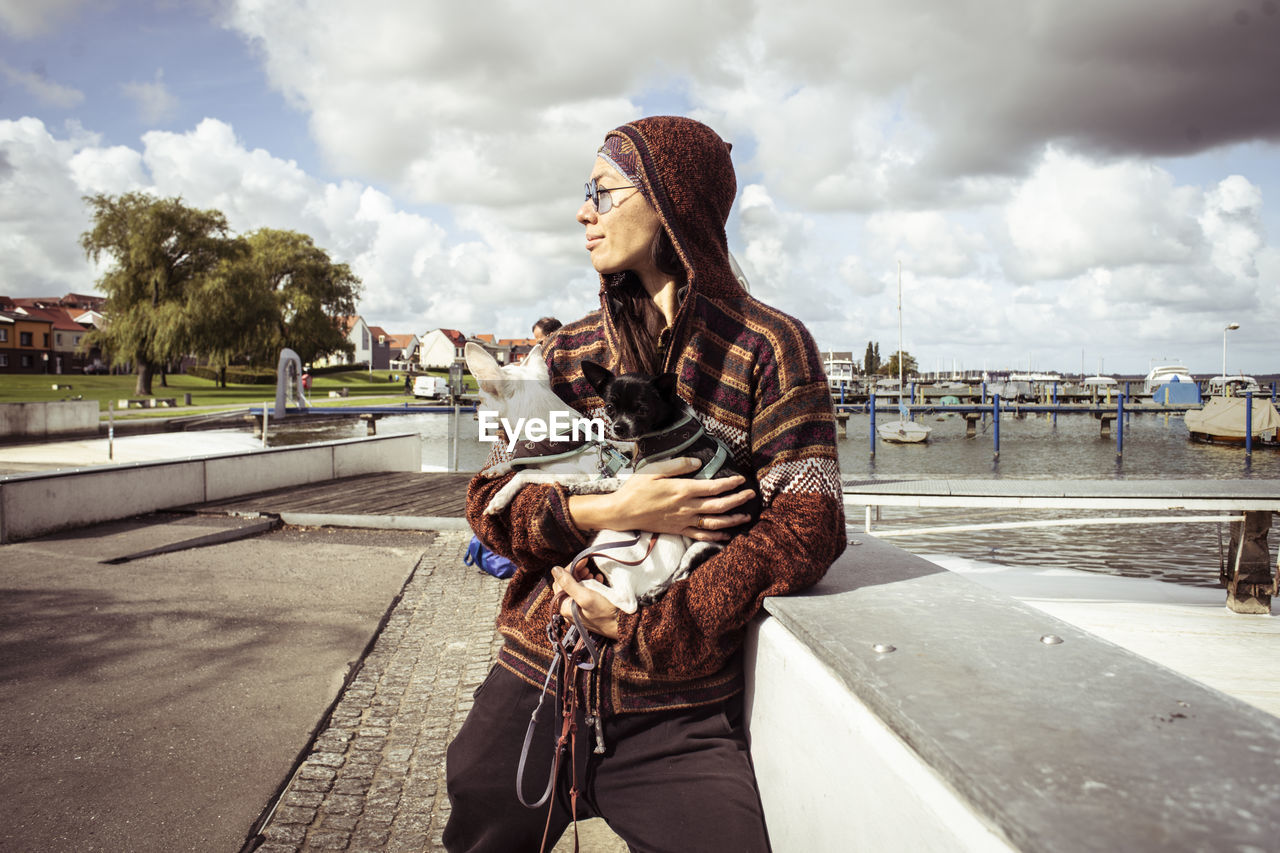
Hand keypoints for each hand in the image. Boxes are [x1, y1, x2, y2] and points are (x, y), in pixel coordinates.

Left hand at [551, 566, 619, 638]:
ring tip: (592, 573)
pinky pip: (584, 592)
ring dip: (583, 577)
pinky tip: (598, 580)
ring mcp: (578, 608)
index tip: (582, 561)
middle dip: (576, 573)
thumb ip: (569, 583)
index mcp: (565, 606)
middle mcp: (569, 608)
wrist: (622, 625)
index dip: (569, 569)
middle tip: (587, 567)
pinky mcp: (587, 608)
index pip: (560, 582)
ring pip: (576, 587)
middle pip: (567, 584)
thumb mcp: (586, 596)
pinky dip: (590, 584)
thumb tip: (554, 570)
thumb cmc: (605, 612)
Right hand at [569, 457, 754, 541]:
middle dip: (737, 500)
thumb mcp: (654, 470)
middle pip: (719, 505)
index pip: (713, 487)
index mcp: (682, 490)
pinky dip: (716, 536)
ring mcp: (683, 521)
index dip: (730, 483)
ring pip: (714, 522)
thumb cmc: (636, 489)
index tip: (741, 479)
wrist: (622, 512)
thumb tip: (697, 462)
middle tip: (750, 495)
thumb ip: (677, 465)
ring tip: (745, 516)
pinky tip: (726, 534)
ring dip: (732, 520)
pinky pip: (701, 534)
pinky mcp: (678, 530)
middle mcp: (686, 507)